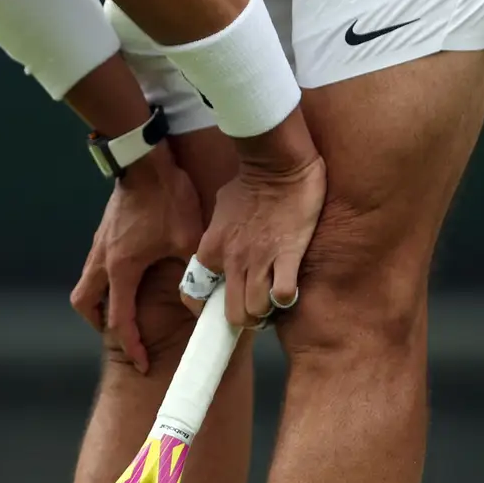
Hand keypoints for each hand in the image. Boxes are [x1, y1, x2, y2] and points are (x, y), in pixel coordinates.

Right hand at [70, 150, 204, 371]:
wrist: (144, 158)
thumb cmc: (166, 196)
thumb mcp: (188, 237)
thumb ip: (194, 271)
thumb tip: (201, 299)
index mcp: (122, 268)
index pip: (120, 319)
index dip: (132, 345)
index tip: (143, 363)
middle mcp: (103, 259)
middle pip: (85, 304)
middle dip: (101, 324)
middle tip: (124, 332)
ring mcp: (100, 244)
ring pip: (86, 284)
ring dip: (99, 301)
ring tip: (122, 308)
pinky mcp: (104, 232)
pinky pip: (95, 266)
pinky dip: (105, 280)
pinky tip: (129, 274)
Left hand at [183, 144, 326, 327]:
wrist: (276, 164)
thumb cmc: (248, 183)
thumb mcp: (220, 209)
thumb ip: (218, 233)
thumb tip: (222, 243)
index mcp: (212, 249)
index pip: (195, 293)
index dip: (205, 308)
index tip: (218, 307)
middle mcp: (232, 260)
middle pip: (233, 314)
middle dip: (245, 318)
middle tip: (254, 307)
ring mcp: (260, 260)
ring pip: (256, 310)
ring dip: (266, 310)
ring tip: (271, 300)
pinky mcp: (288, 255)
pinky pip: (283, 293)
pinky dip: (286, 298)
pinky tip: (288, 289)